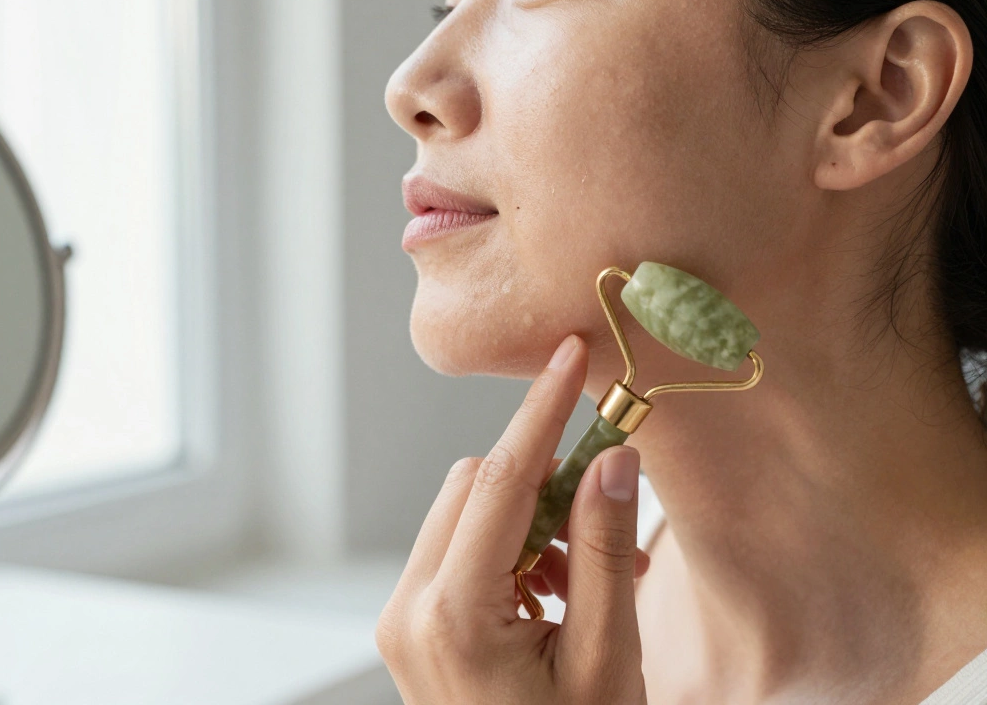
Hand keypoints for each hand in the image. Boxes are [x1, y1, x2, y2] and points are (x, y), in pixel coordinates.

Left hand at [377, 334, 649, 703]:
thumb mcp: (607, 658)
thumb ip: (603, 551)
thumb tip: (611, 457)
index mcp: (455, 616)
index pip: (499, 481)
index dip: (540, 411)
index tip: (568, 352)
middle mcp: (408, 608)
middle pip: (472, 486)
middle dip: (539, 480)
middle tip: (605, 507)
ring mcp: (399, 618)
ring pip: (462, 514)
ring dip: (525, 521)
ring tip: (583, 582)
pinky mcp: (407, 625)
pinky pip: (453, 551)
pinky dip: (503, 552)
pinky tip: (549, 598)